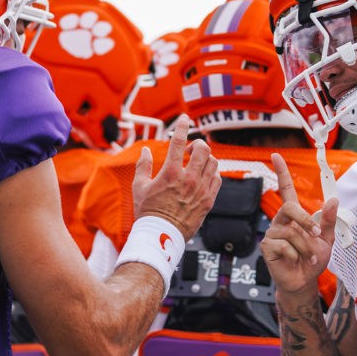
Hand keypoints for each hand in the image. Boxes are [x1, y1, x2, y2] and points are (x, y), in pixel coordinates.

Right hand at [132, 115, 221, 240]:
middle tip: (190, 148)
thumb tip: (146, 150)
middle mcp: (188, 179)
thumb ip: (143, 166)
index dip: (182, 125)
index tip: (184, 118)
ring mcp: (201, 190)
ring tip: (196, 162)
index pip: (178, 141)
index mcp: (170, 173)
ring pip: (214, 162)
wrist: (161, 237)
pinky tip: (204, 175)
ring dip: (206, 158)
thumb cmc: (148, 213)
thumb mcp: (138, 187)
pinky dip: (213, 172)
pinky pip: (218, 178)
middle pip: (203, 149)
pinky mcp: (209, 201)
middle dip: (197, 143)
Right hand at [260, 153, 338, 296]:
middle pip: (289, 207)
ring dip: (305, 247)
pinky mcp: (267, 247)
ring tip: (308, 257)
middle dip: (305, 221)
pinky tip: (295, 261)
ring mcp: (272, 233)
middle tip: (316, 235)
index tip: (276, 155)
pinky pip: (284, 245)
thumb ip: (329, 220)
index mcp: (294, 216)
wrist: (304, 281)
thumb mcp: (327, 239)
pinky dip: (296, 255)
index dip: (281, 172)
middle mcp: (281, 221)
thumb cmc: (313, 259)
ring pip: (291, 232)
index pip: (286, 189)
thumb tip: (333, 200)